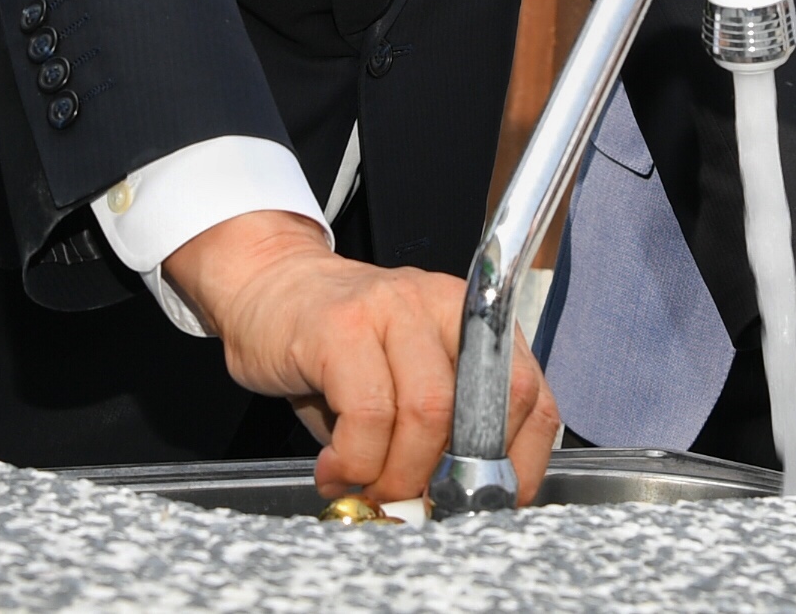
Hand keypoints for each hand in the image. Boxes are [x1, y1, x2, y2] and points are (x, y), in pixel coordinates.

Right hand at [162, 211, 555, 505]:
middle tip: (415, 505)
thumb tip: (456, 508)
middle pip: (478, 409)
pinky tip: (335, 469)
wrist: (266, 287)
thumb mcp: (401, 384)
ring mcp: (391, 307)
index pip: (530, 396)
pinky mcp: (340, 325)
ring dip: (398, 474)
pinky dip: (355, 461)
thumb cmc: (337, 352)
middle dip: (449, 480)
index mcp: (473, 320)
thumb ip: (438, 435)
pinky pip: (367, 413)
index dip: (517, 464)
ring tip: (370, 489)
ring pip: (427, 413)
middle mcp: (440, 303)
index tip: (487, 505)